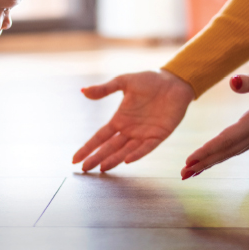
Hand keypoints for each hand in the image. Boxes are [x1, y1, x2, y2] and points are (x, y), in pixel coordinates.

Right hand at [73, 70, 194, 171]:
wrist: (173, 81)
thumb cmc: (149, 80)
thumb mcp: (123, 82)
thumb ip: (104, 89)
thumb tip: (83, 91)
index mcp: (120, 119)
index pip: (100, 137)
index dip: (88, 147)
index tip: (75, 159)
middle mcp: (129, 130)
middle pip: (109, 147)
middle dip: (96, 158)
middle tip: (84, 169)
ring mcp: (143, 134)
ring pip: (125, 151)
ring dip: (114, 160)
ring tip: (101, 168)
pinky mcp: (158, 135)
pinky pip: (146, 147)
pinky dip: (137, 154)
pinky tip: (127, 160)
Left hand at [181, 66, 248, 178]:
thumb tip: (233, 82)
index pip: (230, 137)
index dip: (209, 149)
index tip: (192, 159)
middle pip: (228, 150)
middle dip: (205, 162)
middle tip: (183, 173)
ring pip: (233, 151)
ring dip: (212, 162)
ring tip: (191, 172)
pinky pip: (239, 147)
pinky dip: (223, 154)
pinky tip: (212, 160)